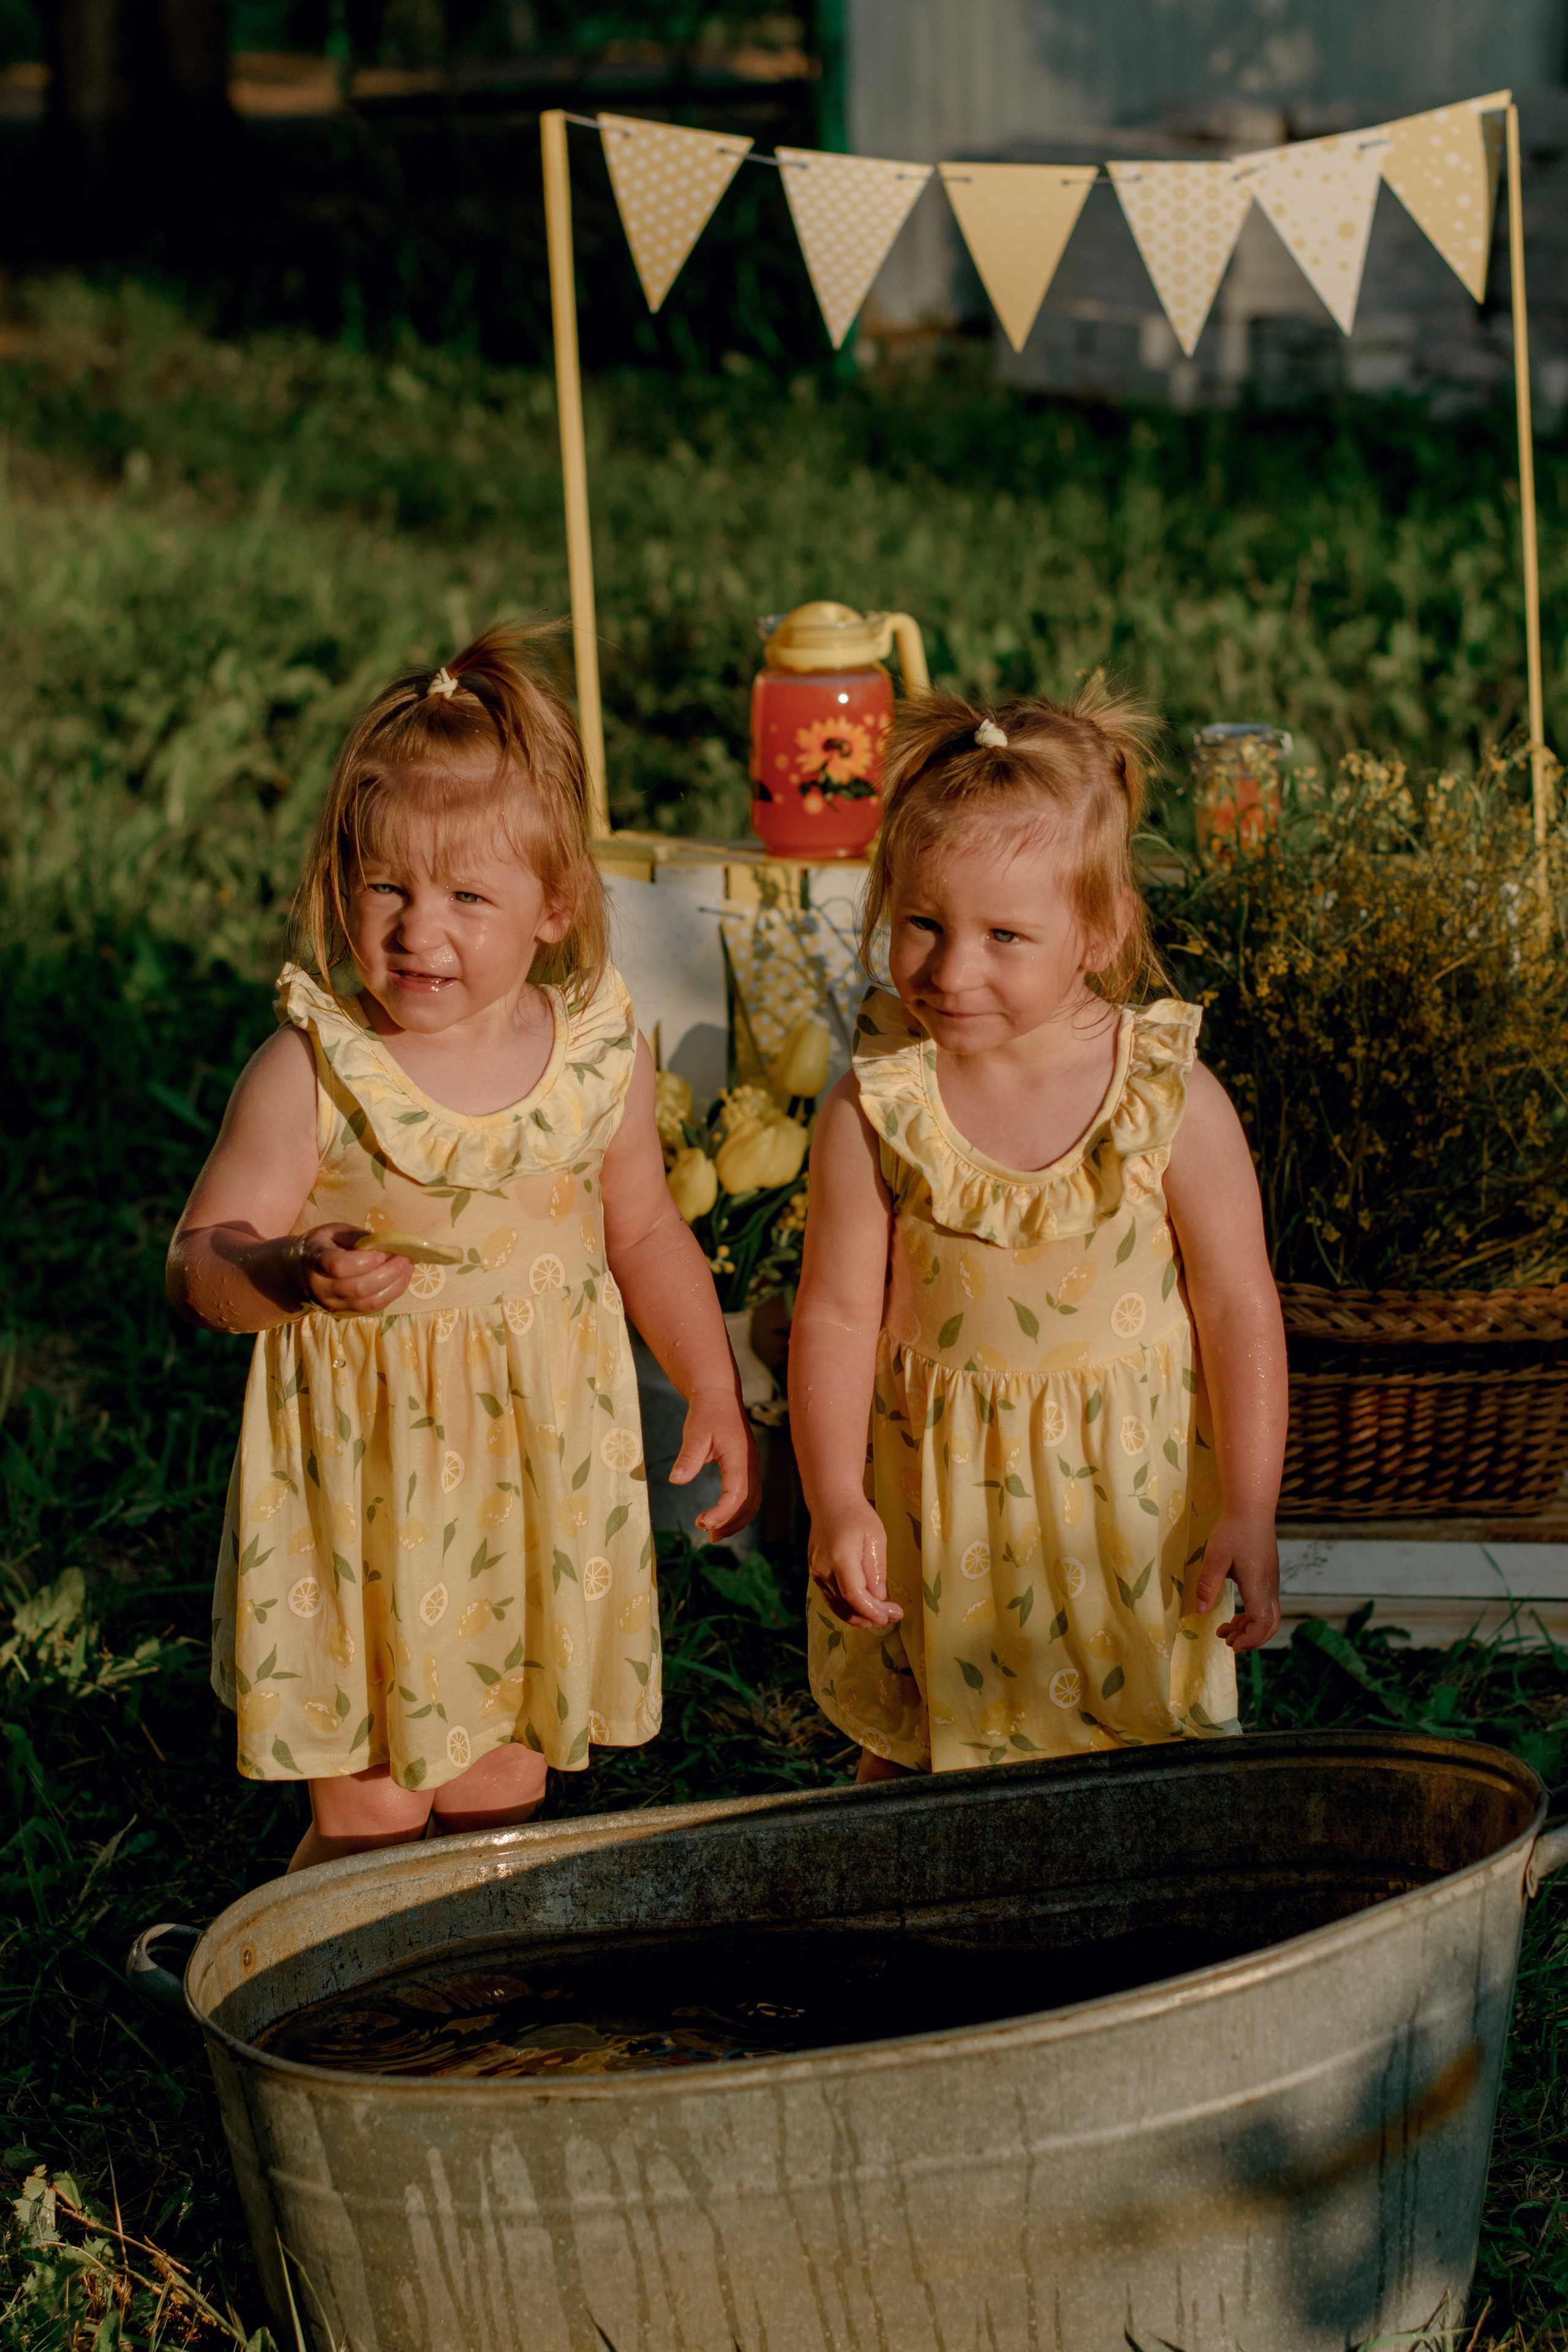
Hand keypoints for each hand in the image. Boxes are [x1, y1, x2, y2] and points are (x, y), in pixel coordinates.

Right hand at [294, 1224, 412, 1315]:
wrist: (299, 1274)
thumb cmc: (322, 1246)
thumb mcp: (333, 1231)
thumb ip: (357, 1236)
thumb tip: (386, 1243)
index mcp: (315, 1261)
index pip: (338, 1266)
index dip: (364, 1261)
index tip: (383, 1252)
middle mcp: (322, 1287)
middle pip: (357, 1288)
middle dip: (387, 1273)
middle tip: (404, 1259)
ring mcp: (332, 1305)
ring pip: (367, 1303)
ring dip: (394, 1286)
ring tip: (408, 1268)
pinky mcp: (344, 1314)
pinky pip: (371, 1309)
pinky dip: (391, 1295)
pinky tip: (401, 1279)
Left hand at [670, 1386, 760, 1539]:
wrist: (719, 1396)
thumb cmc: (706, 1414)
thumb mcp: (694, 1434)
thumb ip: (687, 1458)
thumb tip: (676, 1481)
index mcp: (740, 1458)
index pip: (737, 1494)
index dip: (722, 1513)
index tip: (703, 1523)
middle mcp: (751, 1465)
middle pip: (749, 1503)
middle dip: (731, 1523)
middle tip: (708, 1535)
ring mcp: (752, 1466)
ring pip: (752, 1502)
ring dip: (735, 1520)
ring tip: (713, 1533)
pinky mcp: (747, 1467)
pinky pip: (748, 1495)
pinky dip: (736, 1510)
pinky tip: (719, 1517)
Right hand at [810, 1498, 900, 1630]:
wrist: (830, 1502)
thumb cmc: (857, 1516)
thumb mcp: (876, 1537)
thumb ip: (876, 1569)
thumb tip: (878, 1597)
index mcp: (840, 1557)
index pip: (854, 1595)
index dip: (871, 1611)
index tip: (889, 1616)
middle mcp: (823, 1569)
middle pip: (846, 1604)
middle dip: (870, 1616)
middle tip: (893, 1616)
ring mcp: (816, 1573)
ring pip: (837, 1605)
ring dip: (860, 1616)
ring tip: (882, 1615)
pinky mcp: (815, 1574)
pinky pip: (832, 1598)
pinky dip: (848, 1608)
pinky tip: (865, 1608)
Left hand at [1193, 1512, 1280, 1652]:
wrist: (1252, 1508)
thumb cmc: (1233, 1531)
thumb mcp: (1215, 1557)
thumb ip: (1208, 1585)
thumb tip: (1201, 1612)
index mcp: (1258, 1586)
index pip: (1261, 1624)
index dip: (1248, 1640)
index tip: (1229, 1644)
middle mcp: (1269, 1587)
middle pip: (1270, 1625)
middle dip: (1251, 1639)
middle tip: (1227, 1640)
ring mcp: (1271, 1581)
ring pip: (1269, 1615)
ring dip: (1250, 1627)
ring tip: (1227, 1628)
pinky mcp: (1268, 1575)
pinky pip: (1266, 1604)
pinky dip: (1252, 1614)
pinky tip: (1236, 1611)